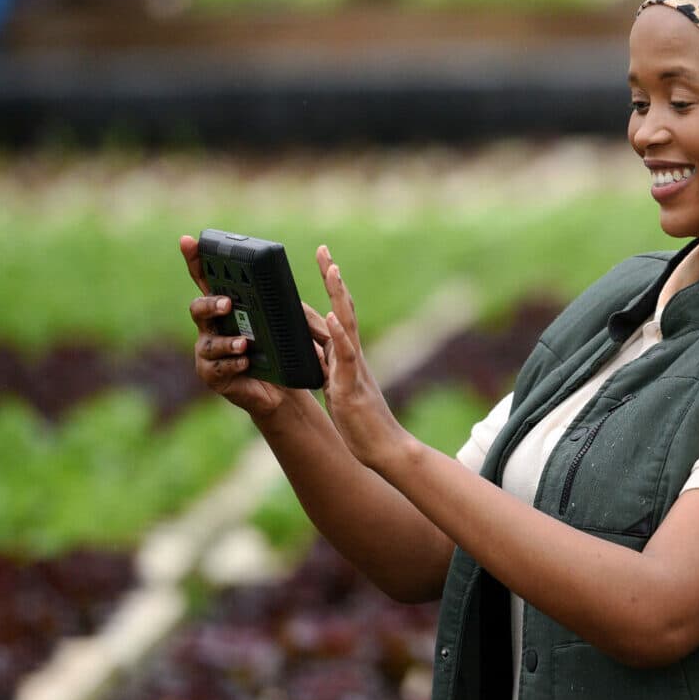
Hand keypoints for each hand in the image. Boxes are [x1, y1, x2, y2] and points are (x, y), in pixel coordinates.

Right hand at [179, 234, 328, 418]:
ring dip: (227, 341)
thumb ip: (273, 303)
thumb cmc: (278, 350)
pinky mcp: (212, 375)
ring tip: (244, 342)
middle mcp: (211, 327)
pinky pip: (218, 368)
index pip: (206, 280)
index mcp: (224, 307)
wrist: (280, 387)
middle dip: (211, 304)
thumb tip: (277, 283)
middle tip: (227, 302)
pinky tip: (246, 361)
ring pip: (209, 341)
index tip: (188, 240)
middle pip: (199, 308)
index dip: (195, 260)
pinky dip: (233, 362)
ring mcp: (208, 351)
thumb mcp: (278, 322)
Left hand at [316, 244, 411, 471]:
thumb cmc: (361, 423)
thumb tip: (314, 348)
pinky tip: (331, 316)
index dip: (325, 290)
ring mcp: (354, 370)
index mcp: (346, 357)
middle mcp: (352, 356)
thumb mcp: (336, 388)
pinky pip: (345, 357)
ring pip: (347, 325)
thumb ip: (328, 366)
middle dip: (333, 279)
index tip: (320, 261)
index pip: (333, 315)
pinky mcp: (351, 387)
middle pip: (343, 309)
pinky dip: (338, 335)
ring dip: (339, 296)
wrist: (384, 449)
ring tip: (332, 269)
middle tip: (323, 250)